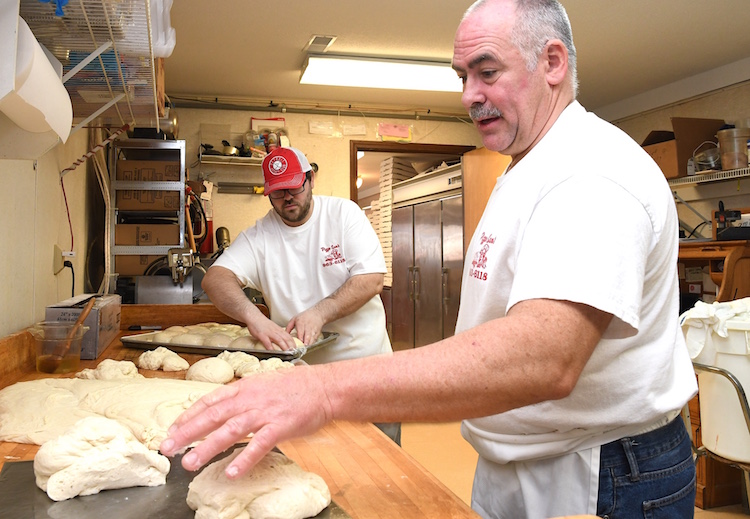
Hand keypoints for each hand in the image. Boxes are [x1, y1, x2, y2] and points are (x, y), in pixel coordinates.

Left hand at [159, 366, 331, 477]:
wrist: (324, 387)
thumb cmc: (294, 387)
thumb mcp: (263, 384)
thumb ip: (242, 397)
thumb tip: (221, 410)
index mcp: (244, 387)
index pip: (210, 401)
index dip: (189, 415)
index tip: (172, 429)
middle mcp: (250, 398)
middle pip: (213, 415)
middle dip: (187, 432)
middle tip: (167, 448)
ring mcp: (265, 412)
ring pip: (231, 429)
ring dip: (208, 446)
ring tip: (189, 462)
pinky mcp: (281, 426)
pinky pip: (260, 444)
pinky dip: (245, 458)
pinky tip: (232, 472)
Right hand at [247, 317, 297, 350]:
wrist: (255, 317)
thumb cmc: (263, 324)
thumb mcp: (273, 328)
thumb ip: (278, 334)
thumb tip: (282, 341)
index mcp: (279, 330)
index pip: (289, 336)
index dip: (293, 343)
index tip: (296, 348)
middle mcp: (276, 331)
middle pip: (286, 339)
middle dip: (291, 346)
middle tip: (294, 352)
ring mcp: (269, 333)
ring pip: (279, 340)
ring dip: (284, 347)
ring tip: (287, 352)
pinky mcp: (262, 335)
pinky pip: (267, 342)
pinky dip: (270, 347)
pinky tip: (272, 352)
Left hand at [286, 308, 325, 344]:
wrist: (317, 313)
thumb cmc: (305, 316)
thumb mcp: (295, 319)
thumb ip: (289, 327)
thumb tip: (285, 335)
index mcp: (301, 323)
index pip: (300, 332)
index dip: (300, 339)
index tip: (298, 344)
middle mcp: (307, 326)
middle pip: (307, 336)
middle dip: (305, 343)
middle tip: (302, 348)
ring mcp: (313, 330)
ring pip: (311, 339)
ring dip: (308, 344)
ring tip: (305, 349)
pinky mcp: (317, 332)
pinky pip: (315, 339)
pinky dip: (312, 343)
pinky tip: (309, 346)